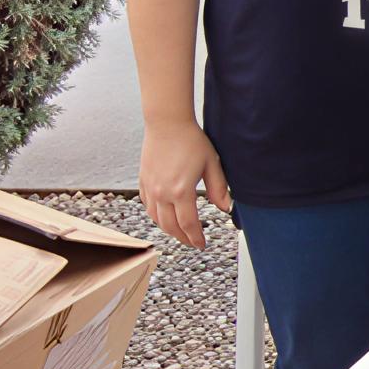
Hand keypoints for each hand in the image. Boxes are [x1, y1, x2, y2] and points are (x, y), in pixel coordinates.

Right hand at [140, 120, 230, 249]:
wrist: (167, 124)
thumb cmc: (191, 141)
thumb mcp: (211, 164)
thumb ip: (218, 188)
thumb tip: (226, 208)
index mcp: (181, 191)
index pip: (189, 224)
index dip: (196, 237)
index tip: (202, 244)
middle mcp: (162, 193)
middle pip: (170, 226)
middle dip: (183, 238)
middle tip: (192, 242)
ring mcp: (150, 188)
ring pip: (156, 219)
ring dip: (168, 230)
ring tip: (180, 232)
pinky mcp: (143, 182)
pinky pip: (148, 207)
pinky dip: (156, 216)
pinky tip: (164, 216)